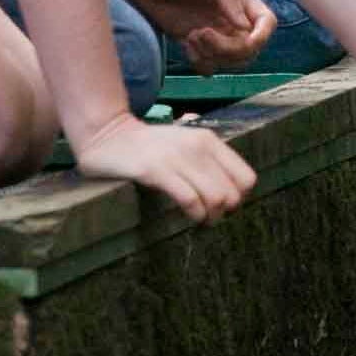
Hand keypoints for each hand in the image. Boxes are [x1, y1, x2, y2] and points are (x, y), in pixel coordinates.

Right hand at [74, 114, 255, 222]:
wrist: (108, 136)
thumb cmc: (150, 146)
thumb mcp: (186, 144)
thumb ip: (208, 161)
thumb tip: (233, 192)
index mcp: (208, 141)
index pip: (246, 178)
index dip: (240, 197)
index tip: (225, 205)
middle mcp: (197, 147)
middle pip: (233, 193)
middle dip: (226, 212)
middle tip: (211, 217)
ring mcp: (177, 158)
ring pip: (216, 197)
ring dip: (211, 217)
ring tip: (201, 219)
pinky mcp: (156, 171)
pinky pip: (189, 199)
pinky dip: (194, 213)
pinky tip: (189, 216)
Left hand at [120, 0, 275, 72]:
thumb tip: (244, 27)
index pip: (266, 24)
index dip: (261, 37)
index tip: (244, 41)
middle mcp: (232, 19)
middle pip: (250, 49)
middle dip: (228, 49)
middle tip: (201, 34)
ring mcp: (216, 33)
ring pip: (231, 62)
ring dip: (212, 56)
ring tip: (191, 37)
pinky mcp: (197, 45)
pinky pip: (210, 67)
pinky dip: (200, 62)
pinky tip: (186, 44)